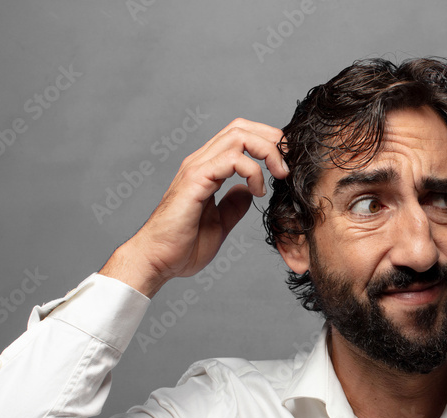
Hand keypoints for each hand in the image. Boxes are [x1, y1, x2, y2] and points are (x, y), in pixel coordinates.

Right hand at [100, 118, 288, 296]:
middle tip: (289, 163)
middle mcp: (201, 162)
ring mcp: (196, 168)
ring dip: (267, 151)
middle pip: (241, 127)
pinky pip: (231, 159)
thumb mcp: (220, 222)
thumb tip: (248, 191)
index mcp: (207, 169)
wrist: (158, 261)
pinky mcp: (195, 180)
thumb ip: (234, 204)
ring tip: (280, 175)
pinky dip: (252, 170)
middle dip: (272, 139)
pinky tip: (258, 191)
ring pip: (238, 136)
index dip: (266, 142)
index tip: (285, 164)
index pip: (239, 136)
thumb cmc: (182, 246)